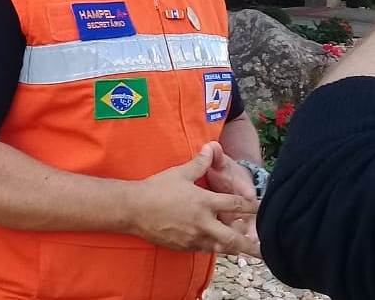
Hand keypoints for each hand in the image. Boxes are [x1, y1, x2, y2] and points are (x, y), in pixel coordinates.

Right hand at [128, 143, 259, 256]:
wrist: (134, 209)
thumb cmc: (157, 188)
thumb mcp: (179, 173)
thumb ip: (199, 164)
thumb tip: (210, 148)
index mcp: (204, 202)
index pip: (235, 205)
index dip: (251, 206)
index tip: (261, 208)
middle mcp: (203, 223)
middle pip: (234, 238)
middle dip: (251, 245)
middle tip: (264, 251)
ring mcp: (194, 238)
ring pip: (221, 248)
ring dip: (234, 249)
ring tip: (244, 251)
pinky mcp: (184, 247)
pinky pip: (205, 250)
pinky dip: (214, 248)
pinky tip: (216, 246)